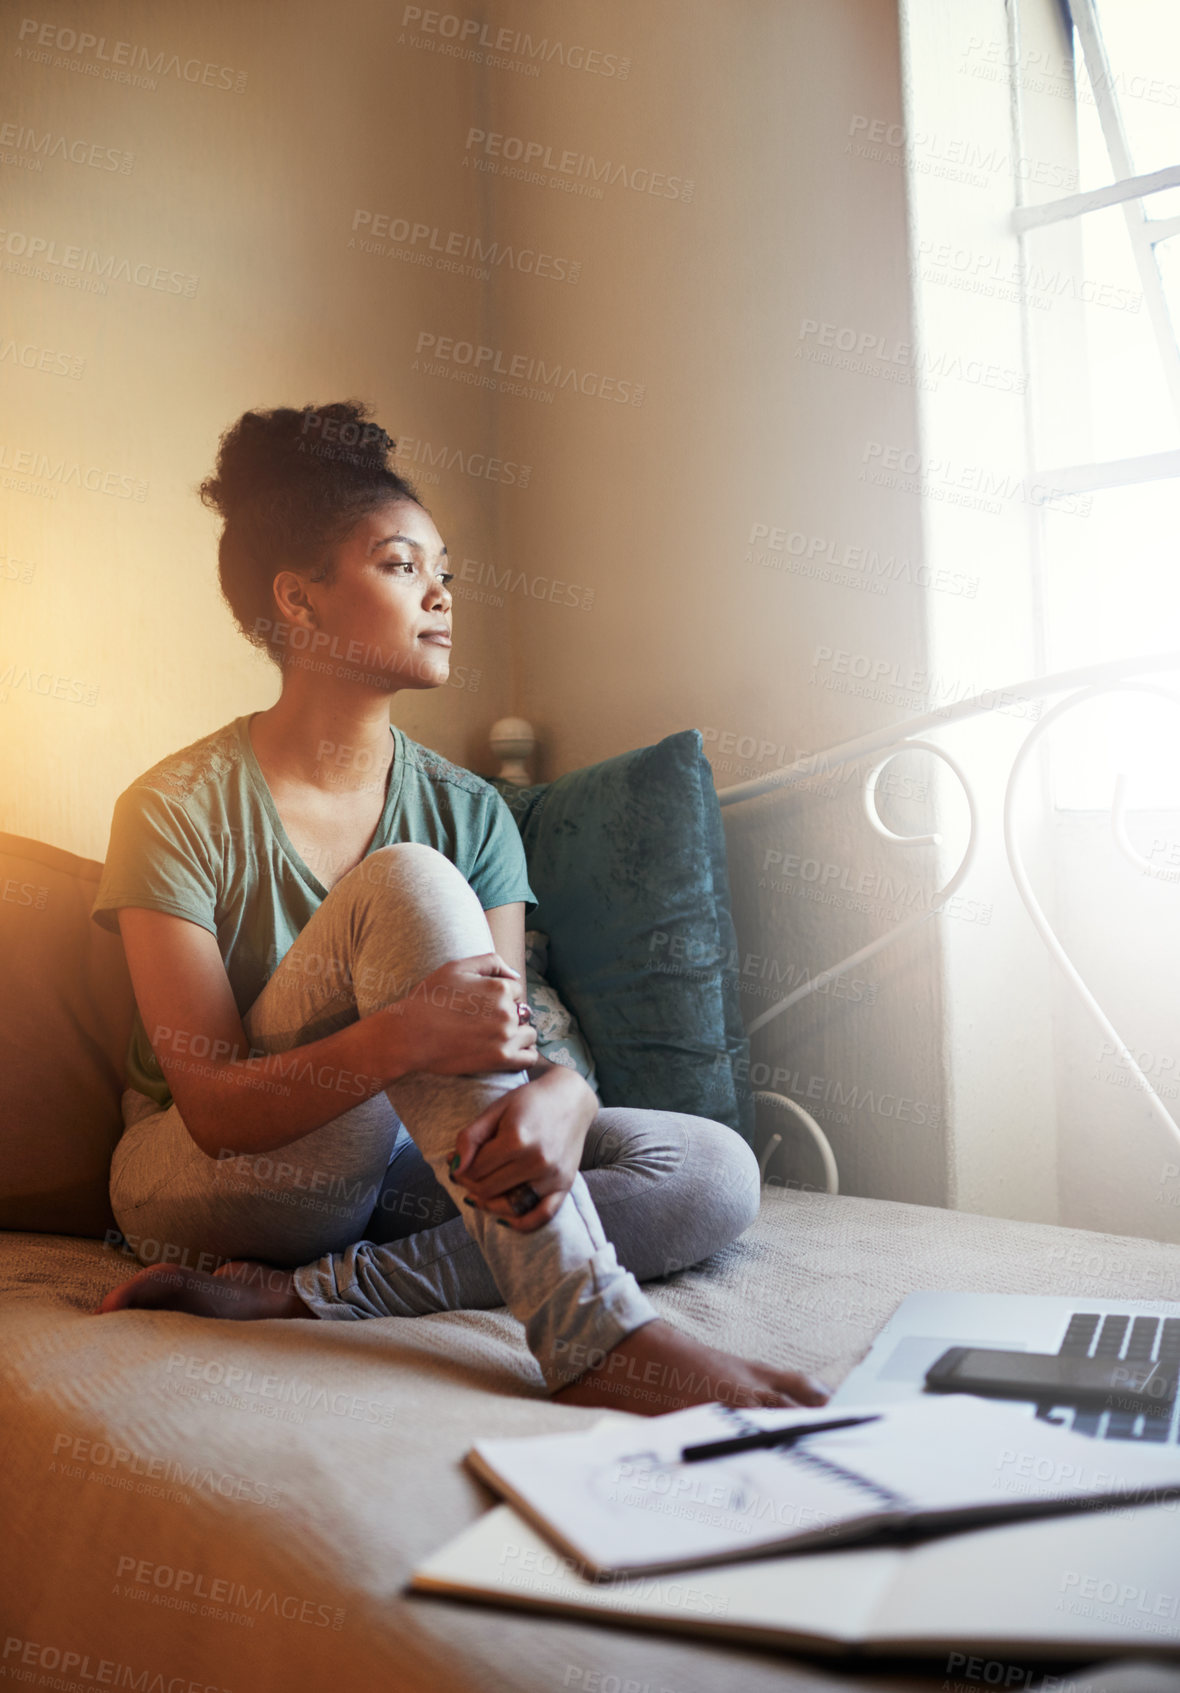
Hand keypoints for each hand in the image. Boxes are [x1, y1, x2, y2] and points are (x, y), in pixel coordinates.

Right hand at [379, 953, 537, 1079]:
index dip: (501, 997)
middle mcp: (507, 1011)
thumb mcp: (457, 967)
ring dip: (519, 1034)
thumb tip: (514, 974)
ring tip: (496, 1038)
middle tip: (485, 1023)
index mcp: (499, 988)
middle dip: (510, 1015)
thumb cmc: (429, 999)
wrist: (410, 1035)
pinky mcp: (500, 1059)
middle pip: (523, 1012)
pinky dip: (524, 1054)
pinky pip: (529, 1058)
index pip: (516, 990)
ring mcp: (505, 1036)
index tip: (484, 1006)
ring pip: (529, 1034)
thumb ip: (491, 962)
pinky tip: (510, 1052)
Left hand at [449, 1065, 597, 1232]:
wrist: (571, 1098)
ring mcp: (552, 1176)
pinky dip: (521, 1223)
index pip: (476, 1169)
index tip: (454, 1163)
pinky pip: (542, 1215)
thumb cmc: (530, 1101)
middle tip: (464, 1175)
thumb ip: (471, 1137)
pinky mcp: (565, 1185)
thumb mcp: (496, 1109)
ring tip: (478, 1195)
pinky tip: (504, 1220)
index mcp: (517, 1139)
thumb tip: (455, 1166)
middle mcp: (537, 1161)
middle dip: (469, 1184)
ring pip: (509, 1205)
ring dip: (488, 1204)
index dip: (459, 1169)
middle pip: (489, 1188)